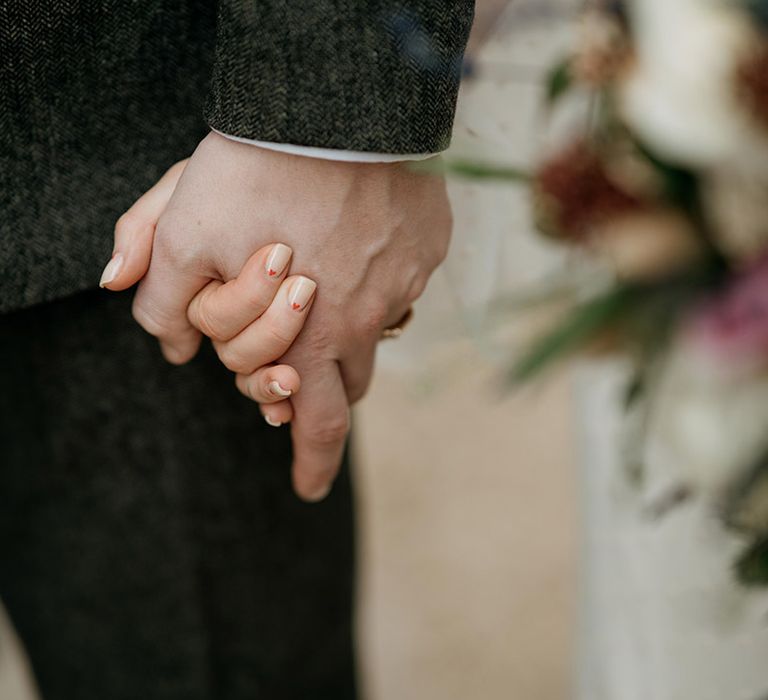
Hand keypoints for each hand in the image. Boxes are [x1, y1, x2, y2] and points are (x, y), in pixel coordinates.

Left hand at [115, 132, 451, 500]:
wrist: (337, 104)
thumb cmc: (258, 168)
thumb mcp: (183, 230)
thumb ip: (165, 300)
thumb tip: (168, 350)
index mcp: (311, 338)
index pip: (316, 426)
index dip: (312, 463)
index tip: (307, 489)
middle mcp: (366, 322)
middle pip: (349, 388)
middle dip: (322, 403)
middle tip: (302, 403)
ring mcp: (403, 283)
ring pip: (377, 338)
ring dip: (347, 342)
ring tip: (319, 310)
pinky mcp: (426, 246)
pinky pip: (403, 282)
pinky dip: (376, 281)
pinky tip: (354, 243)